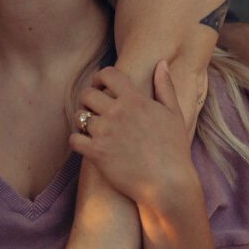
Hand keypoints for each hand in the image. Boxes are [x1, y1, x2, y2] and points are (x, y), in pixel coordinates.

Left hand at [69, 62, 197, 208]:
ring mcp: (106, 132)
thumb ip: (165, 86)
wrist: (168, 184)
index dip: (100, 77)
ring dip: (83, 121)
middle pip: (87, 94)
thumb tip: (161, 63)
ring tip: (92, 128)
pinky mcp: (97, 153)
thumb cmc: (174, 150)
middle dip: (88, 100)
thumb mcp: (174, 114)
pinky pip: (74, 139)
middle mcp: (118, 112)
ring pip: (79, 116)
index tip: (100, 85)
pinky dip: (78, 140)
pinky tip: (87, 144)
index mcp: (135, 99)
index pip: (108, 74)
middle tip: (94, 109)